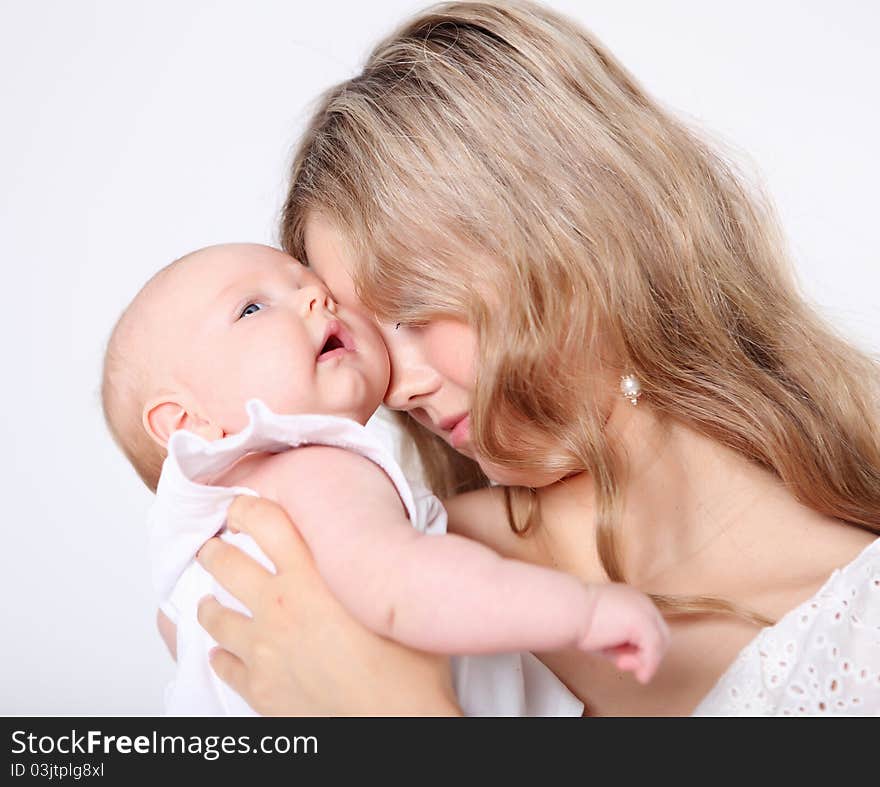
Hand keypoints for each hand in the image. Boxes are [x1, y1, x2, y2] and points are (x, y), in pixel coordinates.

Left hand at [196, 495, 460, 715]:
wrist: (394, 723)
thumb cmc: (407, 666)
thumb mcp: (395, 599)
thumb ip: (378, 568)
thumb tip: (386, 543)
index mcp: (310, 577)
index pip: (265, 523)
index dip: (246, 508)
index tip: (240, 507)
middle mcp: (278, 607)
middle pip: (225, 565)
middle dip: (214, 551)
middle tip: (212, 547)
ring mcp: (263, 650)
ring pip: (215, 616)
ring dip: (211, 605)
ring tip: (210, 601)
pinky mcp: (260, 688)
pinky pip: (224, 665)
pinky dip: (222, 656)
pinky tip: (223, 653)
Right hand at [580, 583, 670, 683]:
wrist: (567, 610)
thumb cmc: (576, 620)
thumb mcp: (604, 633)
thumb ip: (622, 645)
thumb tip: (639, 666)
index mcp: (630, 599)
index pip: (647, 628)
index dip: (638, 648)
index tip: (620, 659)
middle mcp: (641, 601)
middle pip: (659, 635)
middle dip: (644, 655)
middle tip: (621, 664)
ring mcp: (644, 610)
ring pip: (659, 643)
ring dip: (643, 661)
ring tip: (620, 664)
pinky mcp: (643, 622)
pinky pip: (653, 651)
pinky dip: (648, 666)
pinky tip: (640, 676)